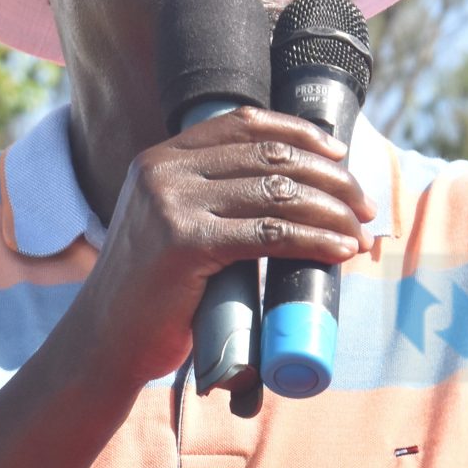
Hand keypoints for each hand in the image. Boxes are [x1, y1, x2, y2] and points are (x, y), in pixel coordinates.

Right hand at [64, 105, 379, 386]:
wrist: (104, 343)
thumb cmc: (151, 294)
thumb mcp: (172, 227)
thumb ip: (211, 200)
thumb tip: (291, 191)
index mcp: (160, 159)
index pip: (243, 124)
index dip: (300, 133)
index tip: (339, 154)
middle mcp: (163, 171)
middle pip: (269, 156)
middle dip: (330, 177)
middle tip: (363, 205)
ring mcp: (171, 205)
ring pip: (276, 192)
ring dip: (331, 211)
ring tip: (359, 233)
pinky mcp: (185, 243)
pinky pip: (269, 233)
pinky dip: (314, 241)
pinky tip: (339, 251)